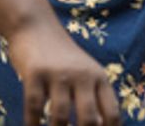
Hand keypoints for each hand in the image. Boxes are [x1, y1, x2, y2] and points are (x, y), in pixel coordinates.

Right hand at [5, 18, 120, 125]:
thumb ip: (94, 98)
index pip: (111, 113)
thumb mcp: (86, 73)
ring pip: (60, 116)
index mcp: (100, 78)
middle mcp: (83, 76)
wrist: (37, 28)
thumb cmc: (63, 59)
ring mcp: (59, 74)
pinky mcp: (36, 73)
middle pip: (89, 119)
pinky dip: (32, 123)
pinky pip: (34, 107)